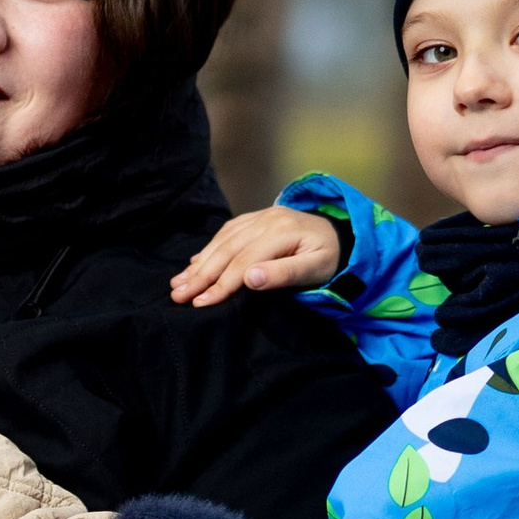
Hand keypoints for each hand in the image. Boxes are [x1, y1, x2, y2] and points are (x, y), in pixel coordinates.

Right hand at [168, 206, 341, 305]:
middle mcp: (268, 218)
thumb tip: (250, 279)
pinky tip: (194, 263)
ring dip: (199, 263)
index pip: (245, 260)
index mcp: (283, 231)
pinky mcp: (255, 218)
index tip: (201, 303)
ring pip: (223, 240)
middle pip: (228, 249)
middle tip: (178, 296)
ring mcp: (260, 216)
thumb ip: (284, 274)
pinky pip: (226, 232)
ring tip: (178, 284)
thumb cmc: (329, 258)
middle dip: (201, 274)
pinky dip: (208, 249)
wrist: (340, 234)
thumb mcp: (317, 269)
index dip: (222, 283)